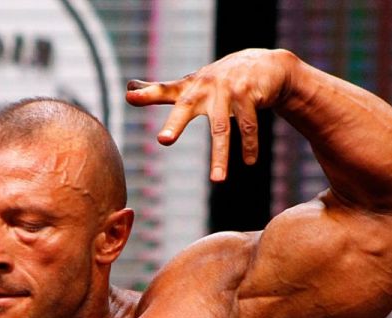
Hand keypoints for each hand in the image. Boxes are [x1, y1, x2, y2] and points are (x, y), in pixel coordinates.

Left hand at [125, 49, 295, 181]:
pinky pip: (248, 126)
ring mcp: (228, 90)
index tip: (130, 97)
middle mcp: (205, 87)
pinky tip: (249, 162)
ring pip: (222, 128)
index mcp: (189, 88)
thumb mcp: (189, 84)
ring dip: (220, 156)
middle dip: (175, 123)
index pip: (164, 91)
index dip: (147, 95)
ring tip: (217, 181)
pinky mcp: (249, 95)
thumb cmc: (219, 80)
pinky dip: (249, 145)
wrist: (264, 63)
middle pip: (186, 107)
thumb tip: (127, 89)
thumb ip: (159, 90)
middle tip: (163, 140)